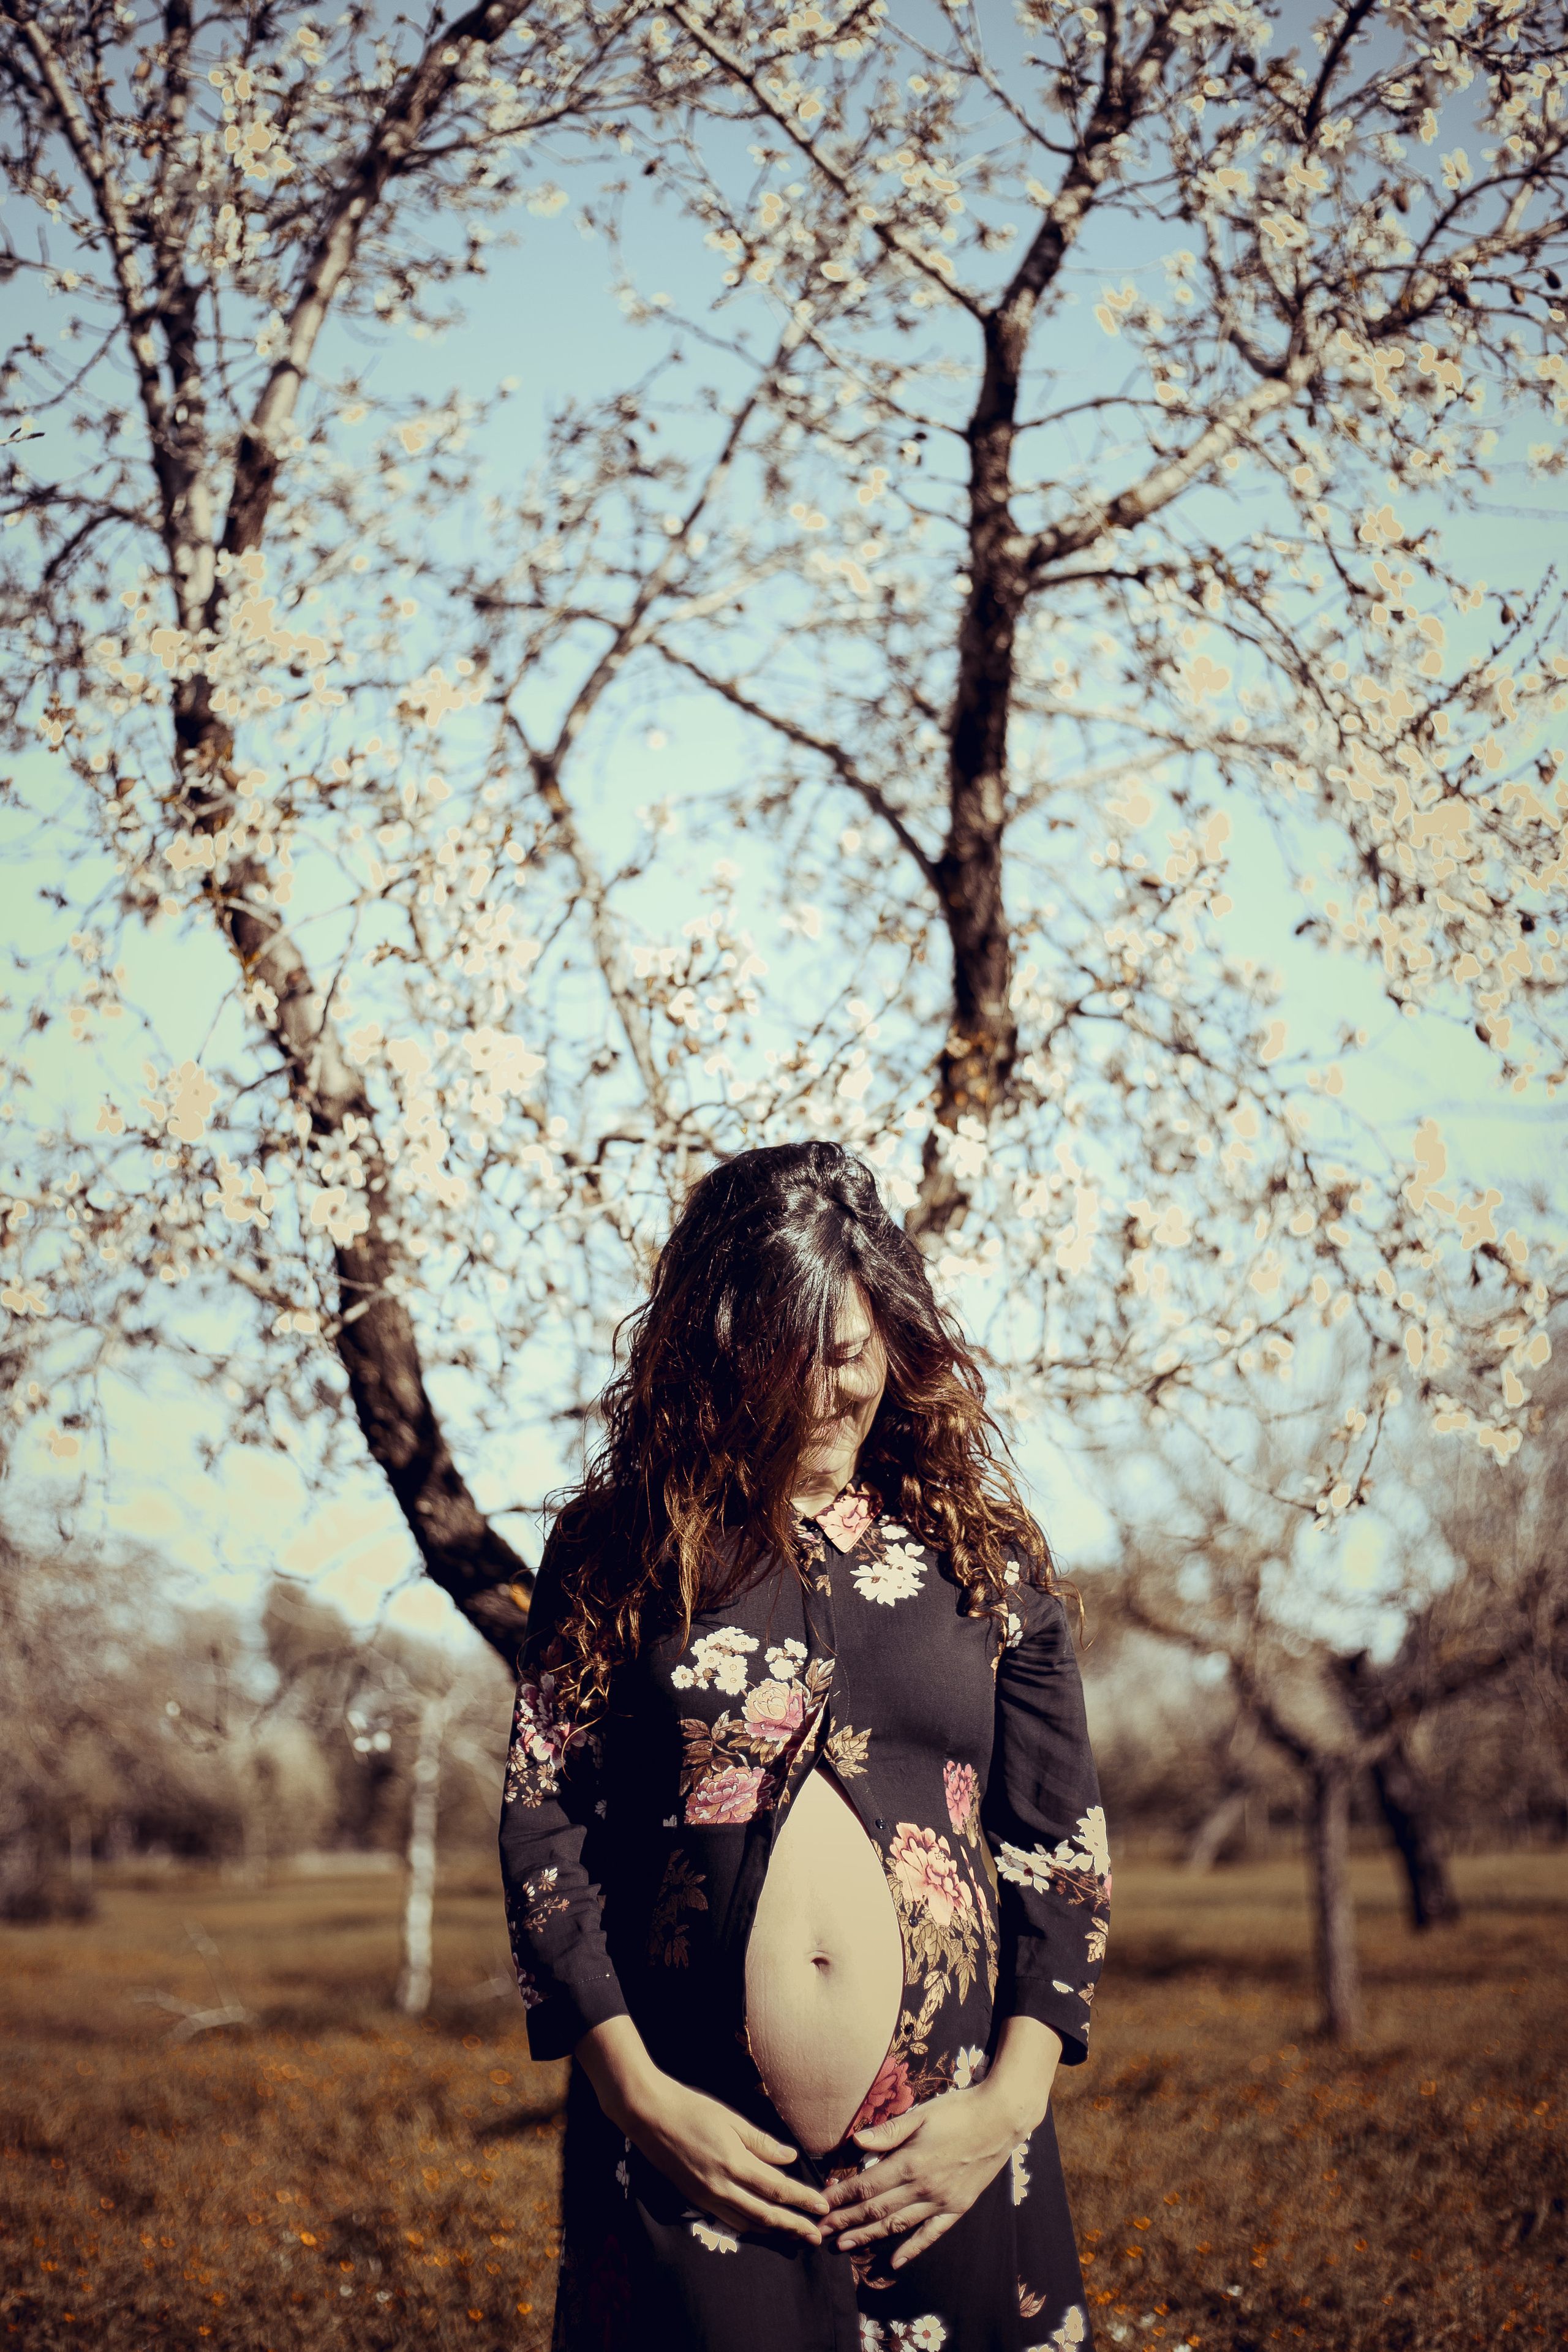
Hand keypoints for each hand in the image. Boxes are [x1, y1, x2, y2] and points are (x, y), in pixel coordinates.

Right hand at [626, 2075, 830, 2245]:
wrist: (650, 2117)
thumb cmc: (692, 2109)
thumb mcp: (730, 2119)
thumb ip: (760, 2142)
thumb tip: (789, 2158)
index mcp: (733, 2163)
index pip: (776, 2188)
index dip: (801, 2199)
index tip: (822, 2206)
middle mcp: (721, 2187)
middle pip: (766, 2214)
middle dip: (794, 2226)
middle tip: (817, 2236)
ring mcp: (707, 2197)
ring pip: (748, 2223)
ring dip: (774, 2231)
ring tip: (795, 2236)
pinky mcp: (696, 2199)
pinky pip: (729, 2220)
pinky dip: (750, 2227)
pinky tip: (761, 2227)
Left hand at [824, 2078, 1034, 2268]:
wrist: (1001, 2119)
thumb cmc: (958, 2111)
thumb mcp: (920, 2114)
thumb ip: (887, 2132)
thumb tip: (856, 2142)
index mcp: (910, 2163)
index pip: (866, 2186)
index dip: (842, 2197)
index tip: (821, 2205)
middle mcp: (923, 2188)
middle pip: (876, 2210)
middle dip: (845, 2221)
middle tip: (821, 2232)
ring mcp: (941, 2202)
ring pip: (897, 2225)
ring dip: (868, 2236)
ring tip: (844, 2246)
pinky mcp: (957, 2208)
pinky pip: (930, 2234)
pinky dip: (912, 2249)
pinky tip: (895, 2262)